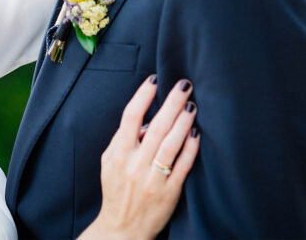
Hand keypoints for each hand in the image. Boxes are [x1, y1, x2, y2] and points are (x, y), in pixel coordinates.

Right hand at [78, 77, 200, 238]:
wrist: (122, 229)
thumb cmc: (116, 191)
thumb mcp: (110, 163)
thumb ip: (123, 140)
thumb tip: (145, 121)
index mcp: (118, 153)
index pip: (130, 117)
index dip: (143, 96)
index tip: (155, 79)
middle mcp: (135, 164)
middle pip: (156, 126)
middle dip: (171, 102)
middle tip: (184, 85)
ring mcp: (153, 179)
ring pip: (171, 144)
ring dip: (183, 121)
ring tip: (192, 105)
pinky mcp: (169, 192)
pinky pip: (183, 165)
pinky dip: (190, 148)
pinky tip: (196, 133)